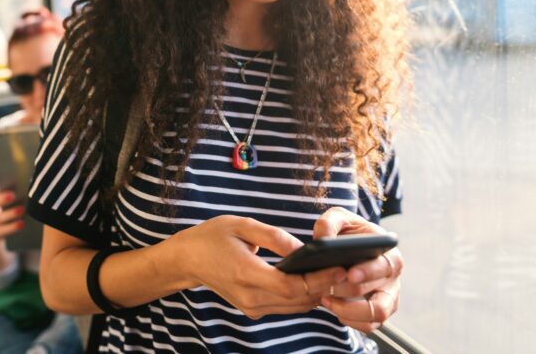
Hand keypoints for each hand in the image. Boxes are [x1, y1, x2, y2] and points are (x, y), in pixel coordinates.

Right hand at [173, 215, 347, 318]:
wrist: (188, 259)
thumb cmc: (214, 236)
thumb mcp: (243, 225)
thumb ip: (275, 237)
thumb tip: (304, 249)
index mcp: (246, 273)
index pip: (291, 286)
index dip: (319, 279)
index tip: (340, 267)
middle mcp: (249, 297)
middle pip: (297, 300)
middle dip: (325, 286)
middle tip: (347, 269)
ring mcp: (250, 307)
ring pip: (294, 308)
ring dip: (316, 294)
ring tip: (336, 274)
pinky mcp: (252, 310)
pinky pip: (285, 307)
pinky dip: (302, 297)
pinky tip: (315, 281)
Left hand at [311, 207, 403, 332]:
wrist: (348, 247)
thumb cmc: (347, 232)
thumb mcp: (338, 218)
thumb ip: (329, 222)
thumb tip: (322, 239)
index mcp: (390, 253)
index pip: (386, 265)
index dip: (368, 272)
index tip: (349, 274)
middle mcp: (393, 278)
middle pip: (378, 293)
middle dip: (349, 292)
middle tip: (326, 289)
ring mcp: (388, 297)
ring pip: (378, 315)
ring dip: (350, 311)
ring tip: (326, 299)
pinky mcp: (378, 312)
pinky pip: (369, 326)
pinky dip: (351, 321)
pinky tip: (333, 307)